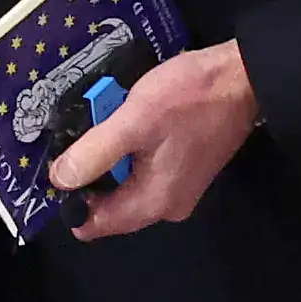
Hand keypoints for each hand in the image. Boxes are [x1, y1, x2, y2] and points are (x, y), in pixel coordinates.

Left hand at [48, 41, 259, 240]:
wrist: (242, 77)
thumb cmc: (189, 97)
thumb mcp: (133, 121)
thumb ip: (93, 154)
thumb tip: (58, 181)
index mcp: (154, 202)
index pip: (95, 224)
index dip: (69, 199)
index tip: (58, 166)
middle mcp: (167, 205)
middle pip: (109, 204)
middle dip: (90, 173)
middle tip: (82, 133)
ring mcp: (178, 187)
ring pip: (124, 183)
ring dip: (108, 157)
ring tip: (103, 119)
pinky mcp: (185, 168)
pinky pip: (141, 169)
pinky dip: (128, 149)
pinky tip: (125, 119)